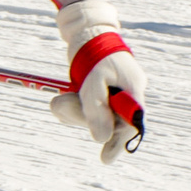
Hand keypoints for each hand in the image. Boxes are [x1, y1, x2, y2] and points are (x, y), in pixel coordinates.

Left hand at [53, 0, 147, 163]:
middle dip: (83, 118)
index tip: (105, 158)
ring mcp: (115, 92)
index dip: (119, 143)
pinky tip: (63, 99)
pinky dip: (75, 106)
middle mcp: (127, 93)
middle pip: (111, 121)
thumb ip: (97, 111)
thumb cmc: (94, 53)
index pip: (132, 123)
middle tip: (59, 106)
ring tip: (58, 100)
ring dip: (75, 112)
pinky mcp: (103, 91)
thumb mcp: (92, 83)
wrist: (88, 31)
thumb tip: (101, 139)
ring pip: (96, 115)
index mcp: (132, 89)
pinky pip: (90, 107)